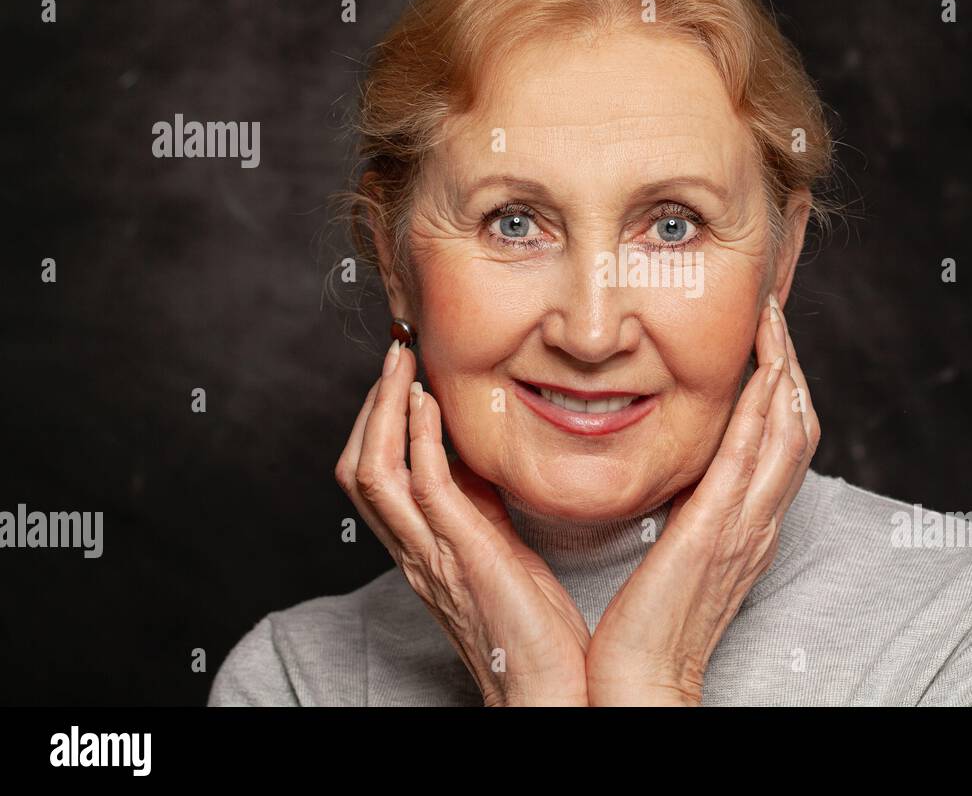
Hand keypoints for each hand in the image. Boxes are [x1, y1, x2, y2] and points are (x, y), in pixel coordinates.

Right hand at [334, 340, 590, 705]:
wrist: (545, 685)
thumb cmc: (531, 625)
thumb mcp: (500, 548)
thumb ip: (480, 506)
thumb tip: (476, 456)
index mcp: (421, 547)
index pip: (374, 476)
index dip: (378, 421)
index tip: (402, 372)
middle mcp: (412, 550)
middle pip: (357, 468)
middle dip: (371, 405)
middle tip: (395, 355)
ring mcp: (430, 553)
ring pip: (374, 472)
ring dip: (385, 409)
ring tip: (403, 362)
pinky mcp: (460, 555)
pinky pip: (422, 488)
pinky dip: (418, 439)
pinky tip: (430, 403)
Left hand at [585, 294, 819, 704]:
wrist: (643, 680)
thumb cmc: (647, 624)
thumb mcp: (675, 554)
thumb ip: (684, 510)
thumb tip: (676, 471)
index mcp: (748, 525)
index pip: (780, 441)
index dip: (781, 386)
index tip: (762, 339)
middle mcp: (759, 520)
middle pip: (798, 426)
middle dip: (791, 363)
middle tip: (773, 312)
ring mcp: (746, 523)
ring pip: (788, 430)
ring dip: (784, 368)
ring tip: (770, 319)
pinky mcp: (720, 529)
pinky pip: (753, 454)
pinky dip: (763, 405)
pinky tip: (761, 367)